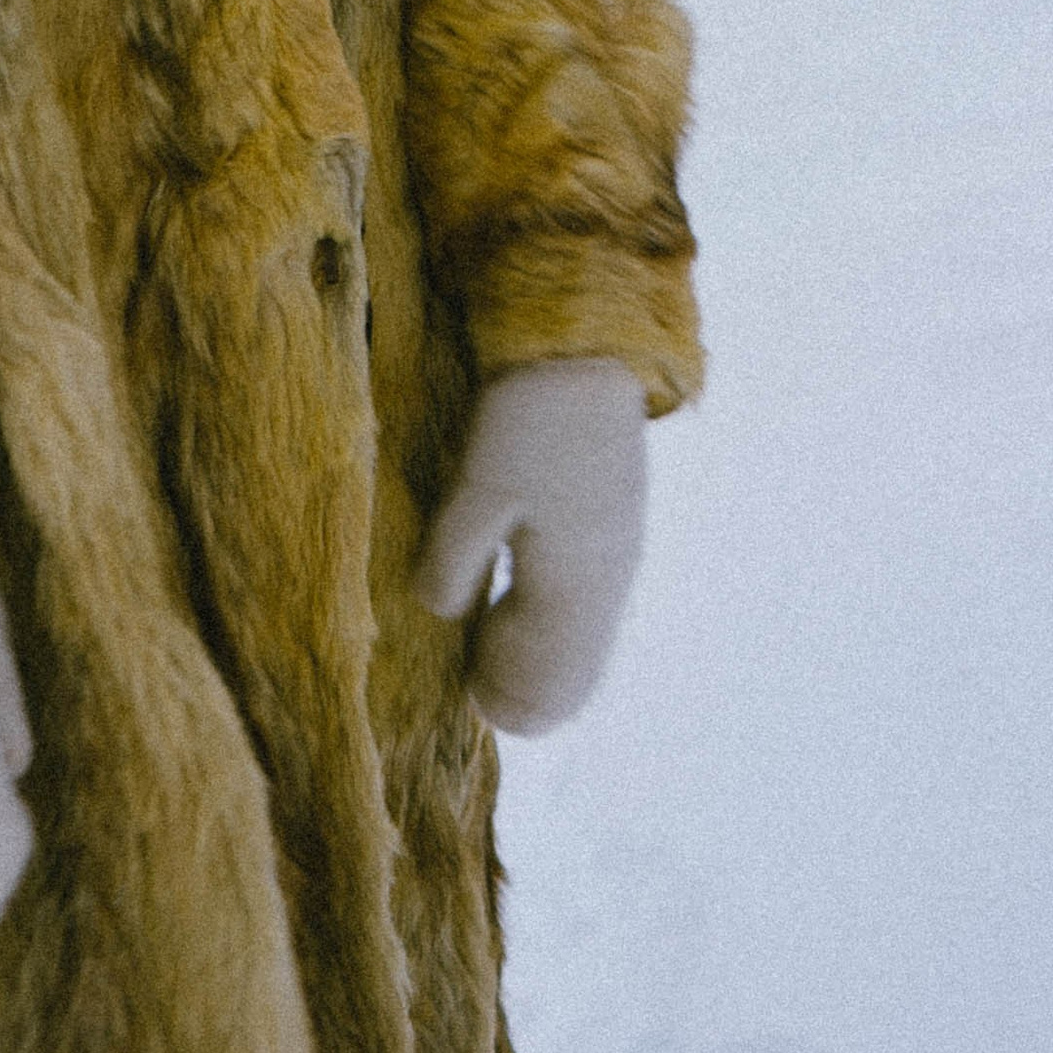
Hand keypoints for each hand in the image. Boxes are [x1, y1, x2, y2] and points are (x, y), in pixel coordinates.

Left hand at [417, 358, 648, 735]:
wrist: (583, 350)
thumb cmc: (527, 418)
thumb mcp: (476, 490)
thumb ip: (454, 560)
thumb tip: (437, 613)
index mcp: (573, 585)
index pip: (548, 683)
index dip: (505, 701)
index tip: (463, 692)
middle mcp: (605, 584)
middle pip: (572, 673)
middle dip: (523, 688)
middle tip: (471, 678)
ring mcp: (615, 558)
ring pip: (584, 643)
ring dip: (538, 656)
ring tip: (487, 641)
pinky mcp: (614, 530)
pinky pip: (590, 607)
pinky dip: (554, 623)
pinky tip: (516, 600)